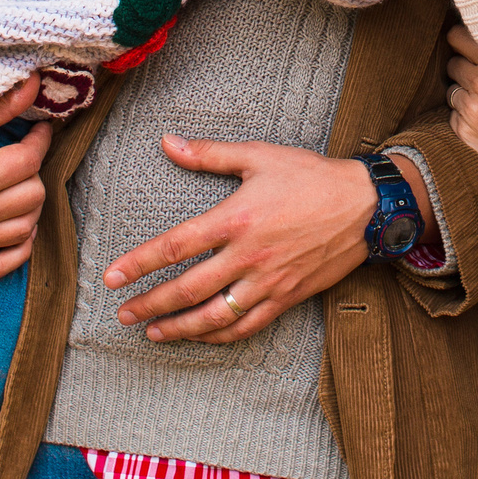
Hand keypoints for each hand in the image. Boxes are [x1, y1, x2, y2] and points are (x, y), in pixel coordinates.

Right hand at [0, 78, 51, 279]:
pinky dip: (18, 249)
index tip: (40, 131)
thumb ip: (0, 107)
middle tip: (24, 158)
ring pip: (24, 229)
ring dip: (30, 206)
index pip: (29, 161)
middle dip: (33, 172)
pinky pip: (0, 266)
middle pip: (32, 196)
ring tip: (21, 186)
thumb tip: (36, 85)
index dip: (41, 141)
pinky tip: (19, 226)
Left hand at [100, 137, 391, 344]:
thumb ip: (209, 154)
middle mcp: (248, 256)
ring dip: (178, 329)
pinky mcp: (286, 297)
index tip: (112, 277)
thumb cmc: (311, 176)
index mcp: (236, 219)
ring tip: (152, 333)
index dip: (140, 263)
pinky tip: (199, 336)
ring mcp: (268, 282)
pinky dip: (218, 336)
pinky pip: (246, 326)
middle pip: (187, 289)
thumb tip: (167, 142)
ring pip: (214, 317)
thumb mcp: (259, 156)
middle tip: (123, 314)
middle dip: (150, 304)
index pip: (176, 246)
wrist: (366, 206)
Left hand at [447, 26, 477, 174]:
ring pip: (452, 90)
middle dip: (462, 70)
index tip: (461, 42)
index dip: (457, 39)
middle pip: (453, 64)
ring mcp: (469, 107)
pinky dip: (463, 116)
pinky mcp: (462, 128)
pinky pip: (453, 114)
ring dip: (463, 95)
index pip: (459, 38)